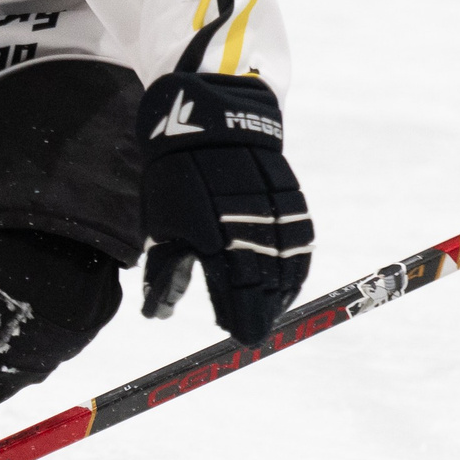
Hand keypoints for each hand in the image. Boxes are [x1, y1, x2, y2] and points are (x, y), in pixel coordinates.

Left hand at [136, 71, 311, 344]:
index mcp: (213, 238)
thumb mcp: (161, 226)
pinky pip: (301, 241)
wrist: (209, 122)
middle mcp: (248, 228)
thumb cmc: (176, 178)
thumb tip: (158, 315)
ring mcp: (274, 212)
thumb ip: (165, 274)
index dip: (240, 319)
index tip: (239, 336)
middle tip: (255, 329)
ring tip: (273, 310)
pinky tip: (289, 280)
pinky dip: (297, 265)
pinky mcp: (290, 198)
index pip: (235, 293)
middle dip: (262, 312)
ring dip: (283, 294)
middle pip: (265, 286)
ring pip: (288, 266)